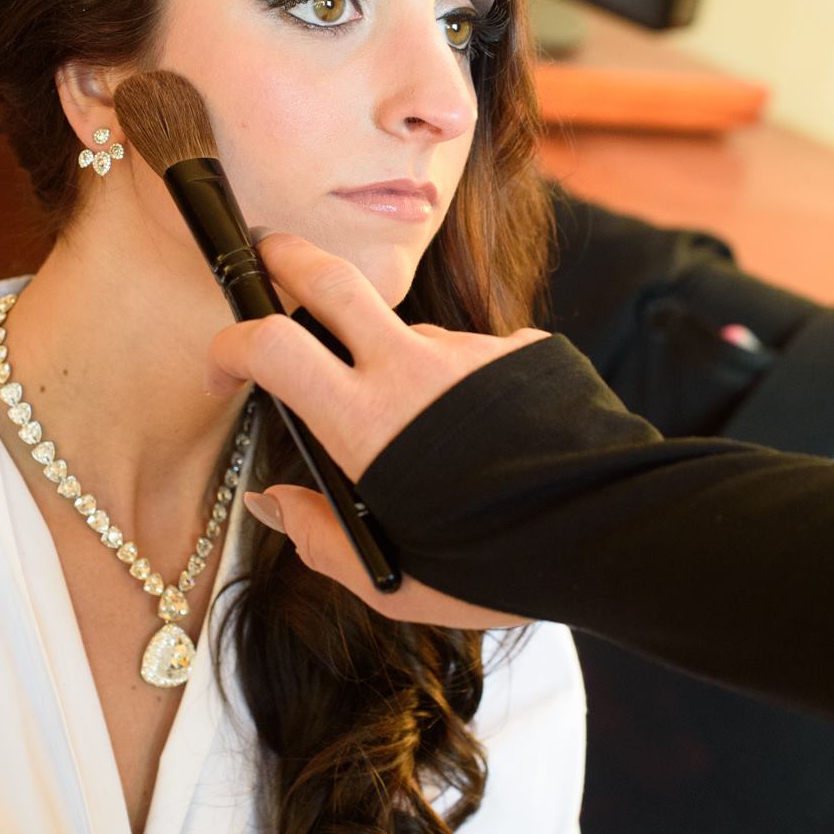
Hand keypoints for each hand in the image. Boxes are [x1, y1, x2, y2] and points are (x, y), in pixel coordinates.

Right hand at [205, 230, 546, 625]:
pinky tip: (496, 443)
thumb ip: (319, 539)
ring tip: (442, 446)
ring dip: (401, 369)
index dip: (230, 344)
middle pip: (328, 278)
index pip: (270, 345)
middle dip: (284, 255)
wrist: (610, 530)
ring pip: (410, 337)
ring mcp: (467, 351)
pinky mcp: (519, 349)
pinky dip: (466, 392)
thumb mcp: (391, 581)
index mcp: (366, 423)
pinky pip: (472, 362)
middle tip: (266, 251)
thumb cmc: (497, 568)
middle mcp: (411, 369)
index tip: (223, 367)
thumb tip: (272, 500)